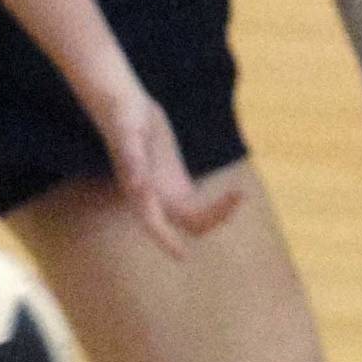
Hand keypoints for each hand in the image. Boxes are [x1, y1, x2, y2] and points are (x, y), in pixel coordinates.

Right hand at [91, 85, 239, 257]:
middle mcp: (152, 195)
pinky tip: (232, 195)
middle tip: (236, 197)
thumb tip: (137, 187)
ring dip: (215, 214)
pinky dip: (214, 205)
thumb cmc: (122, 118)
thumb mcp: (128, 135)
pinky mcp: (175, 180)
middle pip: (183, 223)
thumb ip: (132, 160)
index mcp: (139, 191)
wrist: (124, 104)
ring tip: (238, 196)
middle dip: (210, 219)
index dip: (165, 241)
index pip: (153, 224)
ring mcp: (165, 189)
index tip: (181, 256)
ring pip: (192, 217)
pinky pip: (195, 203)